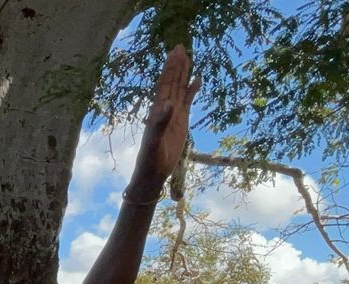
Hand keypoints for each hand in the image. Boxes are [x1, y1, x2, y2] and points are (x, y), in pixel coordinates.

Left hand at [131, 45, 197, 189]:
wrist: (154, 172)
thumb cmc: (150, 159)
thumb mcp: (154, 142)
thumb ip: (159, 123)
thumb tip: (168, 104)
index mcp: (158, 110)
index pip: (165, 84)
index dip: (169, 68)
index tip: (175, 53)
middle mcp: (165, 108)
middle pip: (172, 81)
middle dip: (175, 65)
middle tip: (180, 46)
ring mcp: (174, 114)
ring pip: (180, 89)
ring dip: (183, 73)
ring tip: (188, 56)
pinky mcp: (182, 121)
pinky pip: (188, 101)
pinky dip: (192, 90)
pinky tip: (197, 80)